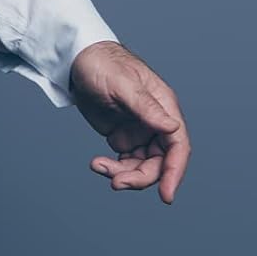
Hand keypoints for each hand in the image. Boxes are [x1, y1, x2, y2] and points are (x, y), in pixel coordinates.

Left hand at [69, 40, 189, 202]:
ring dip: (124, 174)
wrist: (77, 59)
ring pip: (142, 166)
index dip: (175, 172)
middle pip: (160, 162)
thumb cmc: (102, 64)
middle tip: (116, 182)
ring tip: (99, 166)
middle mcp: (156, 122)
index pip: (178, 146)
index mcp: (164, 107)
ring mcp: (140, 131)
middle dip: (141, 177)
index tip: (166, 195)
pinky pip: (125, 162)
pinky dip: (114, 168)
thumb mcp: (122, 84)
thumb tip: (172, 127)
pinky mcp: (123, 136)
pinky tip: (97, 163)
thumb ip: (146, 107)